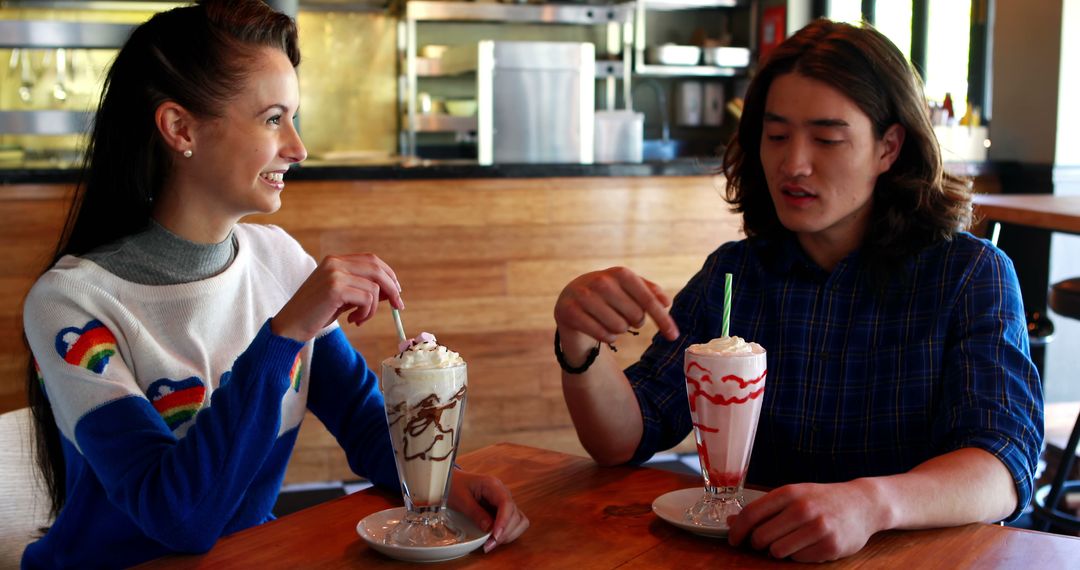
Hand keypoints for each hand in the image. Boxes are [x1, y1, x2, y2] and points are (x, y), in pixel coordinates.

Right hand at [271, 253, 403, 341]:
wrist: (290, 327)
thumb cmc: (315, 314)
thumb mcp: (342, 297)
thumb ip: (362, 290)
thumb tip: (392, 291)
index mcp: (335, 261)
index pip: (371, 260)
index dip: (388, 275)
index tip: (396, 292)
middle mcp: (335, 263)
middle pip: (377, 269)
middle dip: (392, 289)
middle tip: (398, 306)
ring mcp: (334, 274)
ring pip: (374, 288)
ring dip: (373, 309)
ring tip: (359, 319)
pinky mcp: (335, 289)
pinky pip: (367, 299)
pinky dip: (366, 313)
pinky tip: (353, 321)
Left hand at [447, 470, 528, 552]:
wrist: (450, 481)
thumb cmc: (453, 487)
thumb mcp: (460, 499)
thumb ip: (475, 513)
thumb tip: (489, 528)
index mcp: (493, 485)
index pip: (506, 503)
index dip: (504, 522)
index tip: (495, 536)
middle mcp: (503, 493)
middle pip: (515, 514)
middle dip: (505, 533)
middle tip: (489, 545)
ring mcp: (504, 502)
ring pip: (519, 520)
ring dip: (508, 535)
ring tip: (491, 544)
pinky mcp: (503, 510)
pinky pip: (514, 523)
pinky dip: (508, 533)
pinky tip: (495, 539)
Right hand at [553, 267, 678, 352]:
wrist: (570, 301)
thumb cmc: (607, 297)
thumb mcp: (628, 289)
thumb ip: (649, 292)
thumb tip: (666, 302)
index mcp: (620, 273)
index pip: (648, 300)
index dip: (663, 319)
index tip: (674, 336)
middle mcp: (601, 280)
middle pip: (635, 316)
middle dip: (634, 322)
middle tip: (623, 317)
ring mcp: (583, 295)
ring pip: (619, 328)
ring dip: (618, 330)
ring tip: (608, 321)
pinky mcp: (569, 311)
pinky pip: (602, 335)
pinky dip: (606, 338)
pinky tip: (599, 330)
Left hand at [727, 481, 886, 561]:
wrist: (862, 503)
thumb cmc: (821, 499)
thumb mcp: (793, 495)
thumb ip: (764, 508)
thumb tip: (731, 522)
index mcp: (789, 493)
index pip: (751, 514)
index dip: (737, 530)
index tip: (733, 540)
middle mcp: (803, 509)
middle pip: (761, 537)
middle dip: (757, 544)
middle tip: (763, 542)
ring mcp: (818, 528)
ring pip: (777, 551)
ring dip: (777, 551)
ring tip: (788, 541)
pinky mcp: (831, 546)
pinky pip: (798, 559)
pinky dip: (798, 556)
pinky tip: (808, 545)